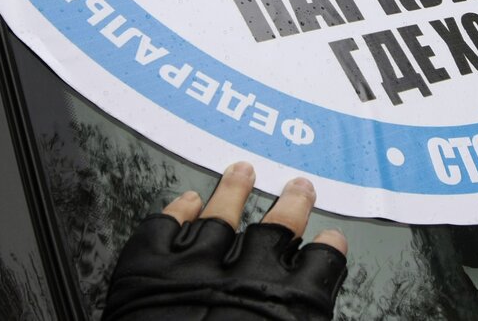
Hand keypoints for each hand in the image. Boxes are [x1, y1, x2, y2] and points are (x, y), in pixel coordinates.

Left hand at [103, 162, 348, 320]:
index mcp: (291, 307)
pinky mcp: (146, 271)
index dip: (328, 250)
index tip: (331, 240)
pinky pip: (162, 227)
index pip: (323, 263)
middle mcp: (249, 278)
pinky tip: (183, 201)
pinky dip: (173, 210)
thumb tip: (311, 318)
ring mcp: (195, 267)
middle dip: (292, 204)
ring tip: (241, 171)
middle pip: (278, 226)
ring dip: (234, 190)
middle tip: (299, 187)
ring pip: (220, 213)